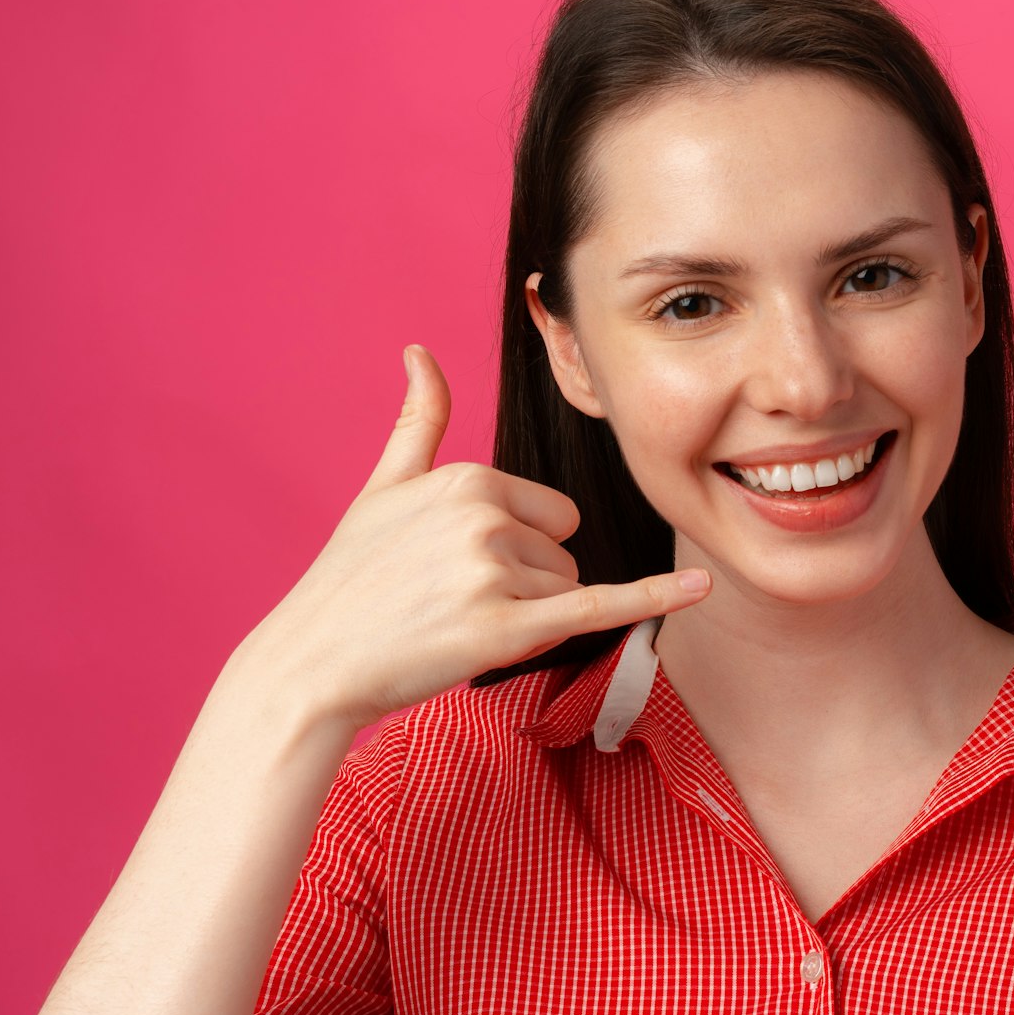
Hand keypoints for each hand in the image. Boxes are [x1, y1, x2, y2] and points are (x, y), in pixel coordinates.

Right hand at [241, 344, 709, 732]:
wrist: (311, 663)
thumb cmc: (350, 580)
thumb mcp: (384, 488)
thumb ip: (420, 422)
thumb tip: (420, 351)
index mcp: (468, 477)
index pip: (549, 513)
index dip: (514, 550)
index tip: (452, 567)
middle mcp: (484, 516)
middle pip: (563, 551)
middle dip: (526, 583)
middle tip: (451, 602)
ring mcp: (494, 572)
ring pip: (567, 590)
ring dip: (528, 616)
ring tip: (454, 624)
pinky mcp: (505, 628)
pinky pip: (599, 606)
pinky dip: (655, 599)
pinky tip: (702, 587)